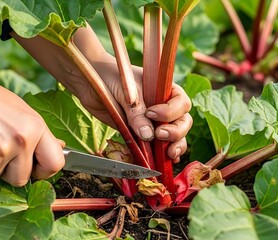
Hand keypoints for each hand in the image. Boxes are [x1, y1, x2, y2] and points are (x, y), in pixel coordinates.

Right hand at [0, 63, 64, 185]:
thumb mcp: (25, 112)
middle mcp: (21, 140)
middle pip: (21, 179)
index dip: (45, 171)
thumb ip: (41, 134)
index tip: (35, 169)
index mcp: (36, 128)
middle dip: (10, 172)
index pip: (55, 163)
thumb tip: (60, 148)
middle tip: (1, 153)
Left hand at [77, 52, 191, 162]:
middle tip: (159, 135)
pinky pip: (161, 146)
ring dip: (176, 145)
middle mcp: (165, 106)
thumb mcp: (126, 91)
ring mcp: (156, 122)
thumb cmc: (112, 78)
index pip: (181, 103)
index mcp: (165, 90)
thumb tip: (148, 136)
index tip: (151, 114)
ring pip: (177, 136)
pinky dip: (166, 155)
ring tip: (169, 154)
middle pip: (183, 121)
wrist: (93, 83)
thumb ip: (136, 112)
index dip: (170, 111)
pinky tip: (168, 161)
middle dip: (176, 131)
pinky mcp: (145, 134)